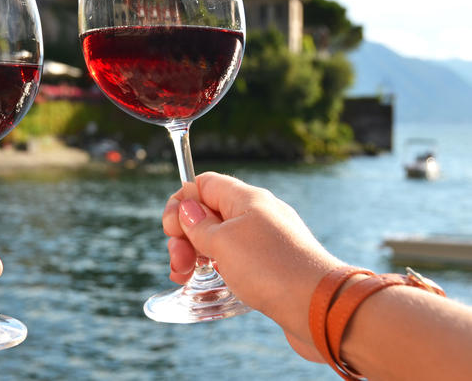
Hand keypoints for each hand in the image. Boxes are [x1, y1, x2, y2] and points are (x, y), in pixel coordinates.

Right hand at [162, 172, 342, 360]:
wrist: (322, 309)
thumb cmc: (273, 270)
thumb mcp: (223, 243)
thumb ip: (199, 225)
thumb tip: (187, 208)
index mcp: (247, 199)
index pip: (203, 184)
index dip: (181, 202)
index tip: (171, 229)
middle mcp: (259, 216)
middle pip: (209, 214)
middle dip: (185, 236)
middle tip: (178, 262)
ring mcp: (267, 242)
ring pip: (221, 240)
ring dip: (197, 255)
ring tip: (185, 278)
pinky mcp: (273, 268)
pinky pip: (237, 260)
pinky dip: (217, 269)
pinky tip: (207, 285)